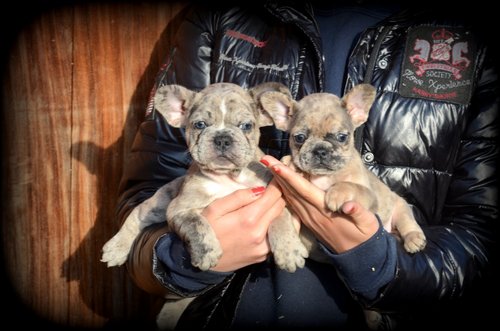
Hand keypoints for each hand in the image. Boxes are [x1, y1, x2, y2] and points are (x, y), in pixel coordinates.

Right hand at [202, 179, 285, 271]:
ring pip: (280, 221)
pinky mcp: (263, 256)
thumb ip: (239, 197)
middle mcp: (260, 233)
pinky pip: (275, 236)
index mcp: (248, 218)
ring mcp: (263, 247)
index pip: (274, 195)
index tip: (275, 178)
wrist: (201, 260)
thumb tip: (260, 189)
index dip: (276, 184)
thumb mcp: (215, 208)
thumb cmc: (206, 230)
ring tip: (269, 205)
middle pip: (281, 207)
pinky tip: (265, 222)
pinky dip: (273, 226)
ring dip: (277, 211)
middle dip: (278, 196)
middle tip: (272, 190)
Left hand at [260, 155, 378, 252]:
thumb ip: (358, 212)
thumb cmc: (364, 235)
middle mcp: (313, 214)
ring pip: (289, 197)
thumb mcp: (367, 223)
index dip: (289, 177)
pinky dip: (284, 192)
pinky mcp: (309, 222)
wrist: (358, 255)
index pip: (303, 190)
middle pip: (291, 191)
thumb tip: (349, 205)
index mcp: (325, 211)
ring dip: (279, 182)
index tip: (276, 165)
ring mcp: (309, 218)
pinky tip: (280, 185)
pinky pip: (293, 205)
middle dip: (278, 175)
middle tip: (266, 159)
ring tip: (270, 167)